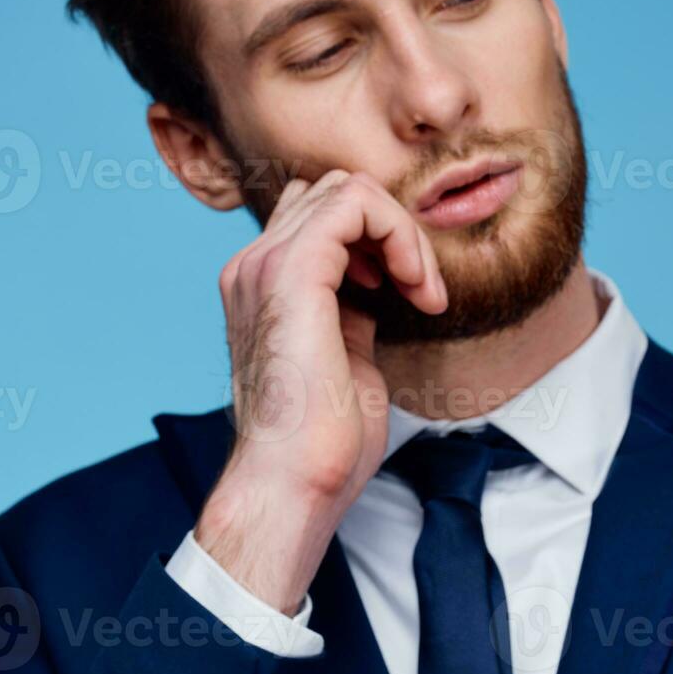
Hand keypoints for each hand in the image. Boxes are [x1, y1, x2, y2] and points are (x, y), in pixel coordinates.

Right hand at [194, 169, 447, 614]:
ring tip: (419, 289)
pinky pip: (356, 205)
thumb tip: (379, 283)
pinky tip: (413, 287)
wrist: (294, 484)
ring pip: (347, 189)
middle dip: (391, 229)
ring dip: (400, 231)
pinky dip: (400, 235)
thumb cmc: (321, 442)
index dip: (373, 239)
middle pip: (333, 191)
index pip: (318, 216)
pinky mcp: (292, 273)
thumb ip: (352, 309)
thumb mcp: (345, 355)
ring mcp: (266, 264)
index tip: (404, 292)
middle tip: (417, 289)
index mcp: (260, 286)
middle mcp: (254, 266)